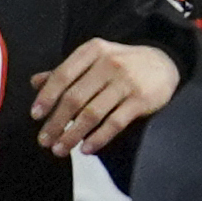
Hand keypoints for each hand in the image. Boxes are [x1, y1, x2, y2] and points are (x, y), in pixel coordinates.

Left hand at [28, 40, 176, 155]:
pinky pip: (115, 123)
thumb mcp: (96, 59)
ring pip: (92, 113)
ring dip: (72, 135)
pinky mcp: (142, 99)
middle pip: (74, 98)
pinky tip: (87, 149)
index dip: (46, 97)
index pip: (62, 75)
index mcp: (93, 51)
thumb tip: (35, 82)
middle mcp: (109, 64)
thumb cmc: (124, 63)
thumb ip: (67, 71)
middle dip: (56, 123)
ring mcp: (127, 82)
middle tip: (44, 141)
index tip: (35, 116)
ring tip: (61, 149)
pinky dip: (98, 138)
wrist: (166, 62)